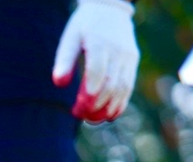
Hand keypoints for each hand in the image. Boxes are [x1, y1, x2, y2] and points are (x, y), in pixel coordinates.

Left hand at [52, 0, 138, 122]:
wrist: (110, 10)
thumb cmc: (84, 27)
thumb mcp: (70, 39)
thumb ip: (64, 61)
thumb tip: (59, 84)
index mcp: (100, 43)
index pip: (97, 73)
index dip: (88, 95)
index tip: (77, 110)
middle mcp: (118, 50)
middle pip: (110, 84)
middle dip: (96, 105)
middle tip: (81, 116)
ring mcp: (128, 56)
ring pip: (122, 88)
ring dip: (109, 108)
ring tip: (93, 120)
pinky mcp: (133, 61)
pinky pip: (129, 85)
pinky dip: (120, 102)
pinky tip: (109, 115)